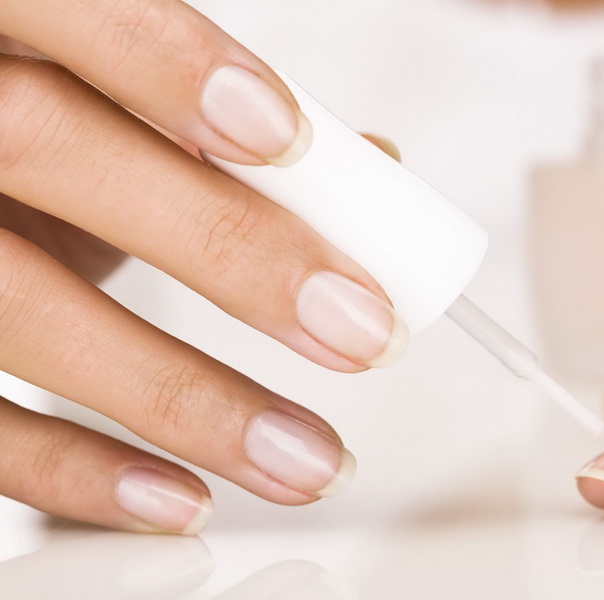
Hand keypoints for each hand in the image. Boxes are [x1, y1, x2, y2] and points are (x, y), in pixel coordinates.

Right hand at [0, 1, 406, 534]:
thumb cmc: (42, 137)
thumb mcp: (108, 105)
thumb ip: (217, 127)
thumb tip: (372, 168)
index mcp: (2, 29)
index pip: (66, 10)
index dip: (166, 65)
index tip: (289, 142)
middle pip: (48, 151)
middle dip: (230, 248)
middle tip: (360, 329)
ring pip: (20, 311)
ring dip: (188, 398)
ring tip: (307, 456)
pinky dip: (77, 472)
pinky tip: (181, 496)